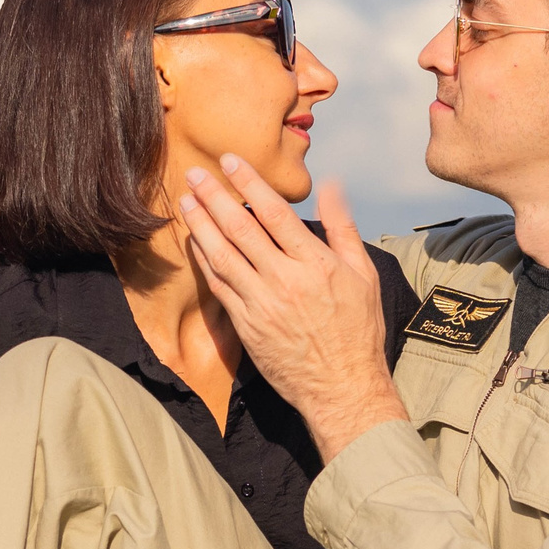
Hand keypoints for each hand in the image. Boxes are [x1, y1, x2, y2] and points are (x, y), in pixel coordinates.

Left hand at [179, 162, 406, 463]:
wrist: (343, 387)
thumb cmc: (358, 330)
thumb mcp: (363, 274)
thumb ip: (343, 227)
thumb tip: (333, 185)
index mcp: (316, 264)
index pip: (274, 213)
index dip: (248, 183)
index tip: (229, 161)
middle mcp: (285, 281)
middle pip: (240, 229)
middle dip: (213, 197)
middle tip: (194, 174)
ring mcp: (262, 305)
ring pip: (222, 256)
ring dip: (200, 225)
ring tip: (185, 201)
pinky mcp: (247, 326)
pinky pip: (219, 287)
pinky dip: (205, 261)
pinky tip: (195, 242)